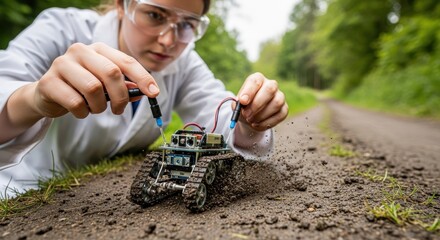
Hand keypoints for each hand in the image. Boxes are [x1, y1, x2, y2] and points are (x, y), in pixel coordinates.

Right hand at [32, 42, 158, 118]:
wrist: (47, 94)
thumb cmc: (81, 88)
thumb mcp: (105, 86)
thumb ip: (124, 87)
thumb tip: (145, 91)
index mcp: (98, 49)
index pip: (126, 61)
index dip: (143, 77)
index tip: (154, 93)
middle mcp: (80, 51)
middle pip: (111, 73)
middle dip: (121, 97)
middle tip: (120, 110)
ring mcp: (62, 64)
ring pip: (93, 89)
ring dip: (99, 106)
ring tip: (95, 108)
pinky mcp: (49, 82)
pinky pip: (76, 102)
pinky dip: (83, 112)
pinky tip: (80, 111)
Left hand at [236, 72, 287, 131]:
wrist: (250, 118)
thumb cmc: (243, 107)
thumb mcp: (237, 104)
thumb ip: (239, 103)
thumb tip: (242, 103)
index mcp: (258, 79)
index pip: (256, 81)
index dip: (249, 91)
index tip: (242, 101)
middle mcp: (271, 85)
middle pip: (270, 89)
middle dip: (257, 104)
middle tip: (246, 115)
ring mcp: (280, 96)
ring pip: (277, 103)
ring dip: (261, 115)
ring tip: (250, 120)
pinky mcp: (284, 109)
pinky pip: (280, 115)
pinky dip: (266, 122)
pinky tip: (257, 124)